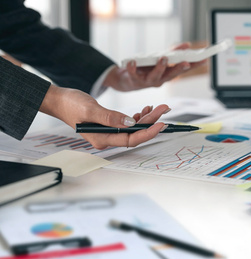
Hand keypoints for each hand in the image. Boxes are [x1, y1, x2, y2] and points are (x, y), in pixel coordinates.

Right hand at [39, 85, 169, 148]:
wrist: (59, 100)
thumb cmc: (70, 104)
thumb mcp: (91, 109)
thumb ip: (110, 117)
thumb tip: (130, 122)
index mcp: (102, 139)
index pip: (131, 139)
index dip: (148, 133)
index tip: (161, 124)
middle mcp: (107, 138)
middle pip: (135, 134)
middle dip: (152, 122)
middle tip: (165, 109)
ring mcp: (108, 132)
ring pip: (133, 128)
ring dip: (147, 119)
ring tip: (158, 107)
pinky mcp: (109, 125)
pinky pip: (128, 124)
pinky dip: (138, 117)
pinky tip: (145, 110)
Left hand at [104, 42, 206, 91]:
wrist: (126, 80)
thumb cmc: (146, 69)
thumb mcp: (161, 59)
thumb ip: (174, 52)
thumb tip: (187, 45)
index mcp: (168, 74)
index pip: (184, 70)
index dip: (194, 66)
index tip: (204, 60)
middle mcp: (160, 79)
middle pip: (171, 75)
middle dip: (179, 68)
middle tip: (186, 62)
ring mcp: (147, 81)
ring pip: (155, 76)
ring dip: (160, 67)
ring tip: (163, 58)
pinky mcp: (134, 80)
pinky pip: (134, 74)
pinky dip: (133, 68)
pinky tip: (133, 61)